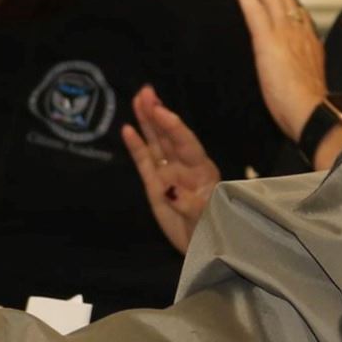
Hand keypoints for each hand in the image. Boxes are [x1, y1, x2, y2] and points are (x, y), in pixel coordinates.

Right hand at [121, 84, 221, 254]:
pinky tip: (128, 129)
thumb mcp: (206, 220)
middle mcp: (185, 167)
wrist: (204, 249)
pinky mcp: (155, 186)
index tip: (161, 110)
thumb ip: (190, 204)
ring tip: (138, 99)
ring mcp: (168, 174)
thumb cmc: (213, 231)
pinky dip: (136, 146)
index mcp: (202, 171)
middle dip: (158, 114)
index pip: (186, 143)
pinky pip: (144, 162)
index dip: (173, 126)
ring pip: (156, 143)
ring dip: (147, 121)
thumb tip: (170, 189)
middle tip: (146, 92)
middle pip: (169, 136)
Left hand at [233, 0, 328, 140]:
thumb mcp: (311, 82)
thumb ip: (303, 70)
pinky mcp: (267, 39)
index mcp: (311, 44)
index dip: (290, 1)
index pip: (300, 16)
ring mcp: (284, 33)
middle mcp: (300, 33)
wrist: (310, 111)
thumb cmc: (309, 107)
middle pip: (286, 0)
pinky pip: (254, 10)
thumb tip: (297, 71)